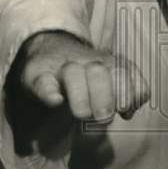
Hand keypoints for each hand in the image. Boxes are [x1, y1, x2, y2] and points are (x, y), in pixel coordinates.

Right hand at [17, 31, 149, 124]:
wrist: (48, 50)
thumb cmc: (85, 76)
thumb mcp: (110, 79)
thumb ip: (127, 93)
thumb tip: (129, 112)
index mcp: (109, 63)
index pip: (126, 71)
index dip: (130, 91)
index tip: (126, 111)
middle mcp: (87, 63)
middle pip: (99, 72)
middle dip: (105, 97)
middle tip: (104, 118)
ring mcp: (61, 68)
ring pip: (72, 73)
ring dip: (80, 96)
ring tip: (82, 115)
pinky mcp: (37, 76)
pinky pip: (42, 82)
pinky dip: (49, 92)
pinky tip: (56, 101)